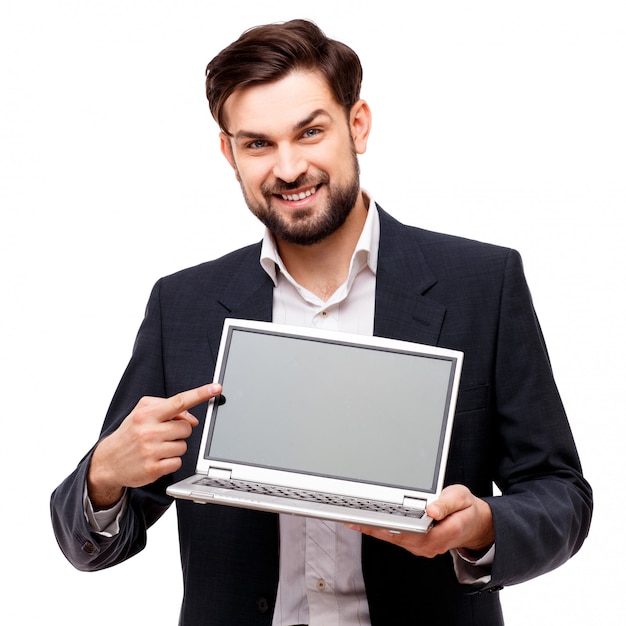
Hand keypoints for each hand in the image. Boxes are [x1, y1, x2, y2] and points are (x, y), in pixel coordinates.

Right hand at [87, 383, 221, 508]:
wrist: (108, 461)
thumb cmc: (130, 433)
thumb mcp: (143, 412)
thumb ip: (168, 408)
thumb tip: (192, 419)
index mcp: (147, 414)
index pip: (179, 401)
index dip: (200, 394)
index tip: (216, 388)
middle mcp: (148, 431)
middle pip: (187, 428)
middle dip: (180, 431)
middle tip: (164, 434)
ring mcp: (150, 451)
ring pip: (184, 446)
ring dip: (175, 447)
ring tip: (158, 447)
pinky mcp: (153, 469)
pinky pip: (178, 462)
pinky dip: (171, 461)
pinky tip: (158, 459)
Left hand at [346, 484, 493, 557]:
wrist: (475, 524)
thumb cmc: (467, 509)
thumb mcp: (462, 498)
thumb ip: (447, 503)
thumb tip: (431, 509)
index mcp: (440, 534)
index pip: (409, 532)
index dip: (387, 527)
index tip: (371, 519)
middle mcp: (428, 545)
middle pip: (395, 537)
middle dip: (373, 527)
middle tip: (351, 517)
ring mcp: (422, 547)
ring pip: (393, 539)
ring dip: (373, 529)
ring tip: (352, 518)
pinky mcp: (417, 543)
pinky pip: (396, 538)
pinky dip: (380, 530)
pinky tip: (367, 522)